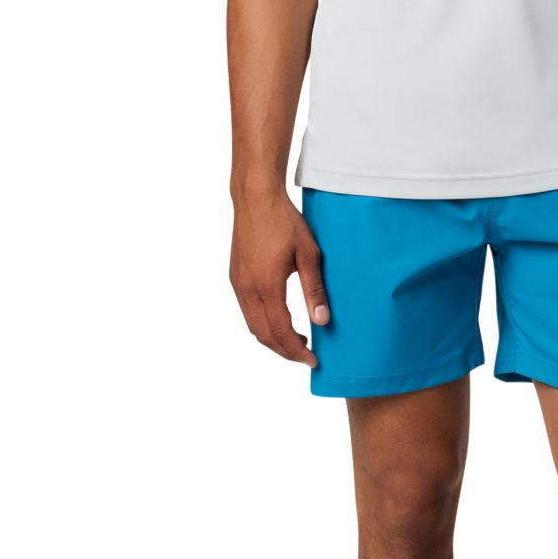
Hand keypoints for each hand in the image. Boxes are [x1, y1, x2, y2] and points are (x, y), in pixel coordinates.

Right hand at [228, 189, 328, 368]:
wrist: (256, 198)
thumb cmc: (284, 222)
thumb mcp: (308, 254)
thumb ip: (314, 290)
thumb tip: (322, 321)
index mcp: (267, 286)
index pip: (281, 332)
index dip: (297, 351)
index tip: (313, 360)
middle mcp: (247, 289)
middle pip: (263, 335)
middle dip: (285, 351)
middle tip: (306, 356)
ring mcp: (238, 284)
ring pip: (252, 326)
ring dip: (273, 339)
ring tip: (297, 341)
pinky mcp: (235, 277)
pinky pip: (247, 312)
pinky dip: (262, 324)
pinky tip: (279, 320)